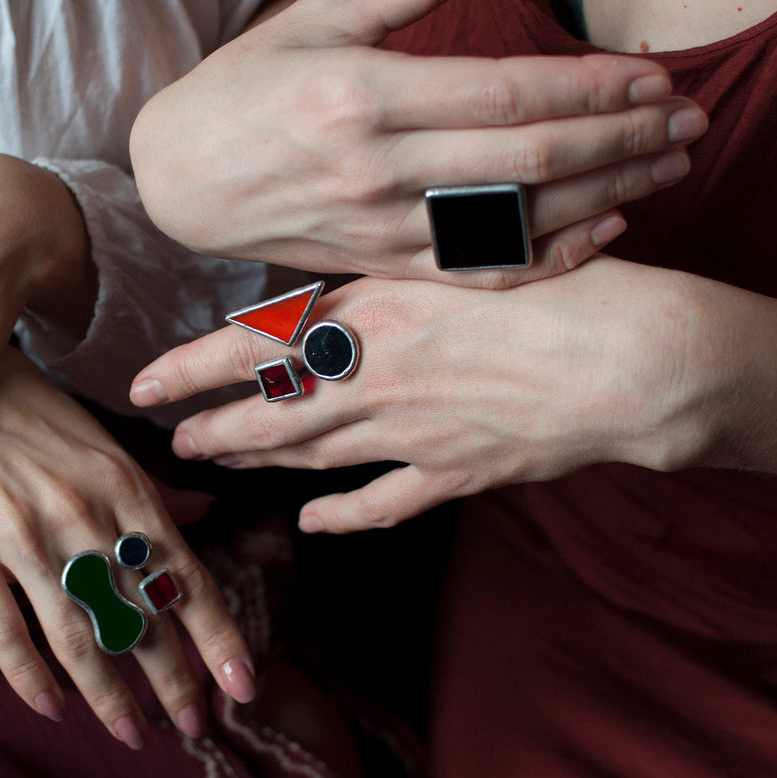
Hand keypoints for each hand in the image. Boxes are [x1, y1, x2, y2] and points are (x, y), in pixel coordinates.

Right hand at [0, 348, 255, 745]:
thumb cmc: (35, 419)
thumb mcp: (104, 447)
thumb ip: (155, 493)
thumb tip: (208, 514)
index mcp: (124, 488)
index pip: (185, 576)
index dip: (217, 637)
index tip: (242, 688)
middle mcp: (82, 516)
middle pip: (139, 617)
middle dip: (172, 681)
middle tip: (193, 728)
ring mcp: (22, 536)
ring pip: (78, 636)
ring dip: (109, 696)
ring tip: (131, 734)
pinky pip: (4, 630)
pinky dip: (29, 677)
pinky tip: (52, 709)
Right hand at [129, 0, 707, 287]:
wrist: (177, 183)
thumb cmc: (241, 91)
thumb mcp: (314, 20)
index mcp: (363, 94)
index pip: (504, 92)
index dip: (591, 86)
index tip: (655, 78)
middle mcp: (377, 167)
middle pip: (528, 157)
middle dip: (622, 138)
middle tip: (692, 122)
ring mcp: (379, 226)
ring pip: (515, 217)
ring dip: (605, 194)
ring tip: (669, 170)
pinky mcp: (379, 265)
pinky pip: (478, 270)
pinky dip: (546, 256)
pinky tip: (604, 233)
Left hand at [132, 261, 713, 531]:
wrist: (633, 356)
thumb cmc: (559, 281)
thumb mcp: (460, 254)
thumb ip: (393, 276)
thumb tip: (338, 284)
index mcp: (374, 312)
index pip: (255, 344)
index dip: (192, 369)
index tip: (143, 383)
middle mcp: (376, 375)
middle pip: (271, 409)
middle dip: (213, 427)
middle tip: (172, 441)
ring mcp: (411, 431)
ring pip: (312, 453)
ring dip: (260, 461)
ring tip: (221, 464)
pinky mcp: (454, 472)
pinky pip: (383, 501)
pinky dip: (344, 515)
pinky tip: (314, 524)